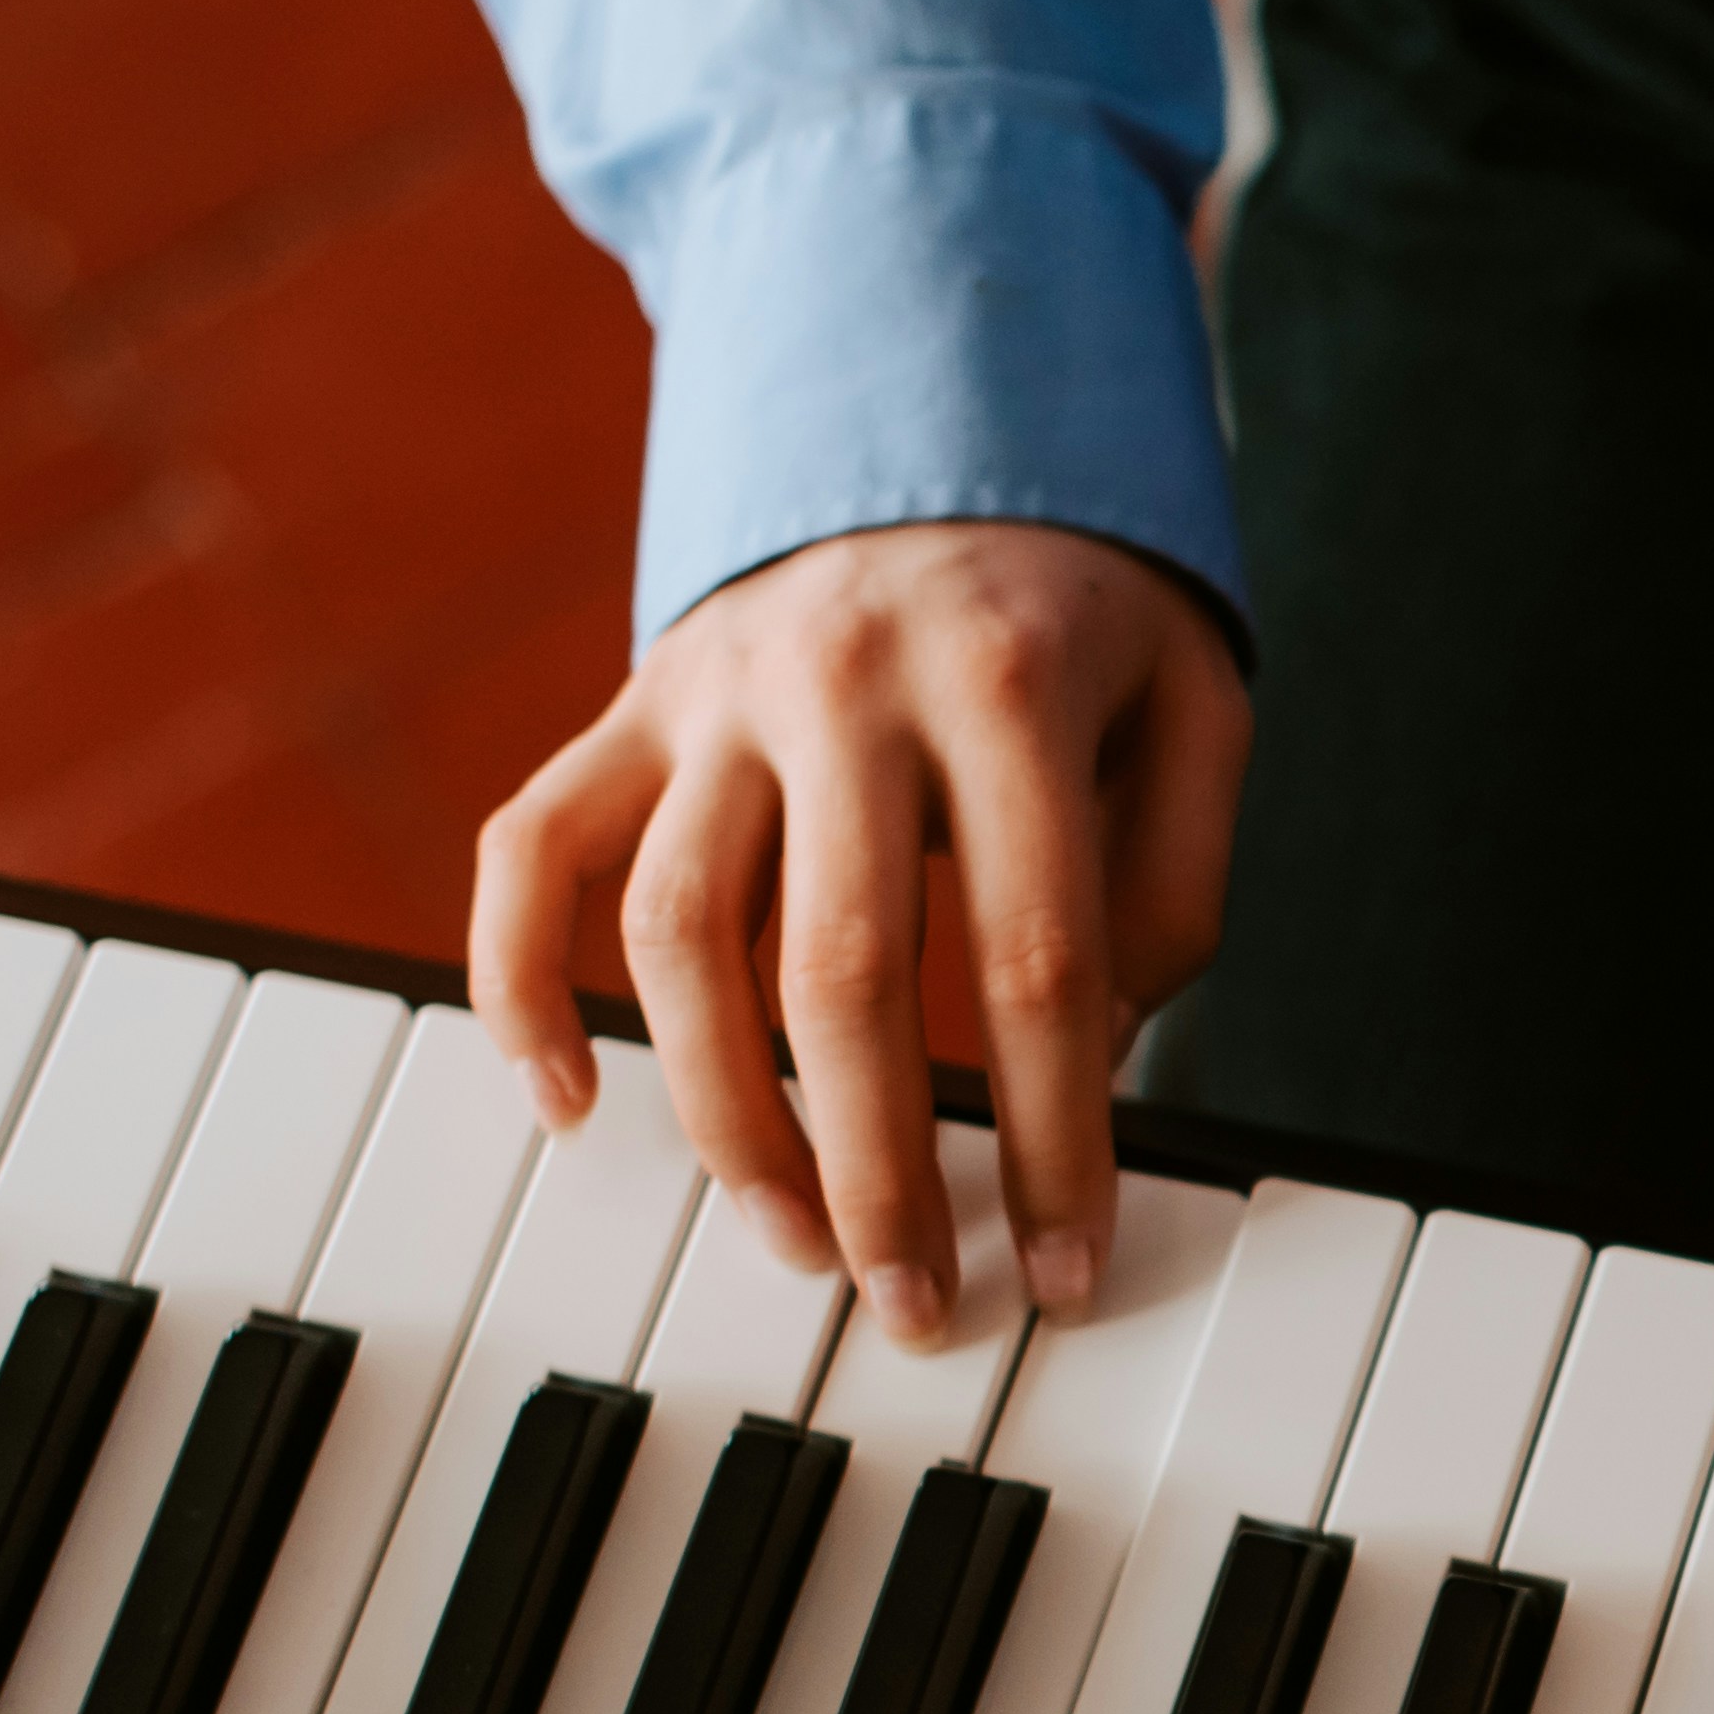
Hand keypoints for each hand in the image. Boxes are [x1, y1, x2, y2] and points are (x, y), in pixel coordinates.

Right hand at [468, 521, 1254, 1341]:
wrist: (940, 412)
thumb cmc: (1080, 609)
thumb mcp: (1194, 708)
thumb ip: (1172, 882)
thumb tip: (1087, 1061)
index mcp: (1004, 683)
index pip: (1034, 958)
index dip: (1054, 1133)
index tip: (1066, 1265)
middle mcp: (840, 684)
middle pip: (842, 972)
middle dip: (879, 1168)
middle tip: (913, 1301)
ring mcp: (713, 695)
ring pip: (677, 937)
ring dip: (725, 1116)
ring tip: (793, 1235)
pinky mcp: (631, 706)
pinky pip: (532, 850)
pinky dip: (519, 982)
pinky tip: (562, 1104)